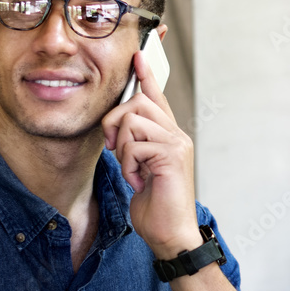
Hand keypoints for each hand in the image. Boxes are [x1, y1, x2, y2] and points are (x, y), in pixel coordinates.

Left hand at [101, 50, 201, 257]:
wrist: (171, 235)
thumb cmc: (155, 207)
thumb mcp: (139, 170)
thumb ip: (134, 148)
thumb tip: (117, 132)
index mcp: (170, 136)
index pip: (157, 98)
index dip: (147, 75)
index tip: (139, 55)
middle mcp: (177, 135)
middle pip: (138, 102)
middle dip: (114, 123)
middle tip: (113, 149)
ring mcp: (176, 144)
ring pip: (133, 121)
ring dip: (121, 148)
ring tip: (131, 171)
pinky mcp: (171, 156)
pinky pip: (135, 145)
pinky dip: (128, 165)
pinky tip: (138, 181)